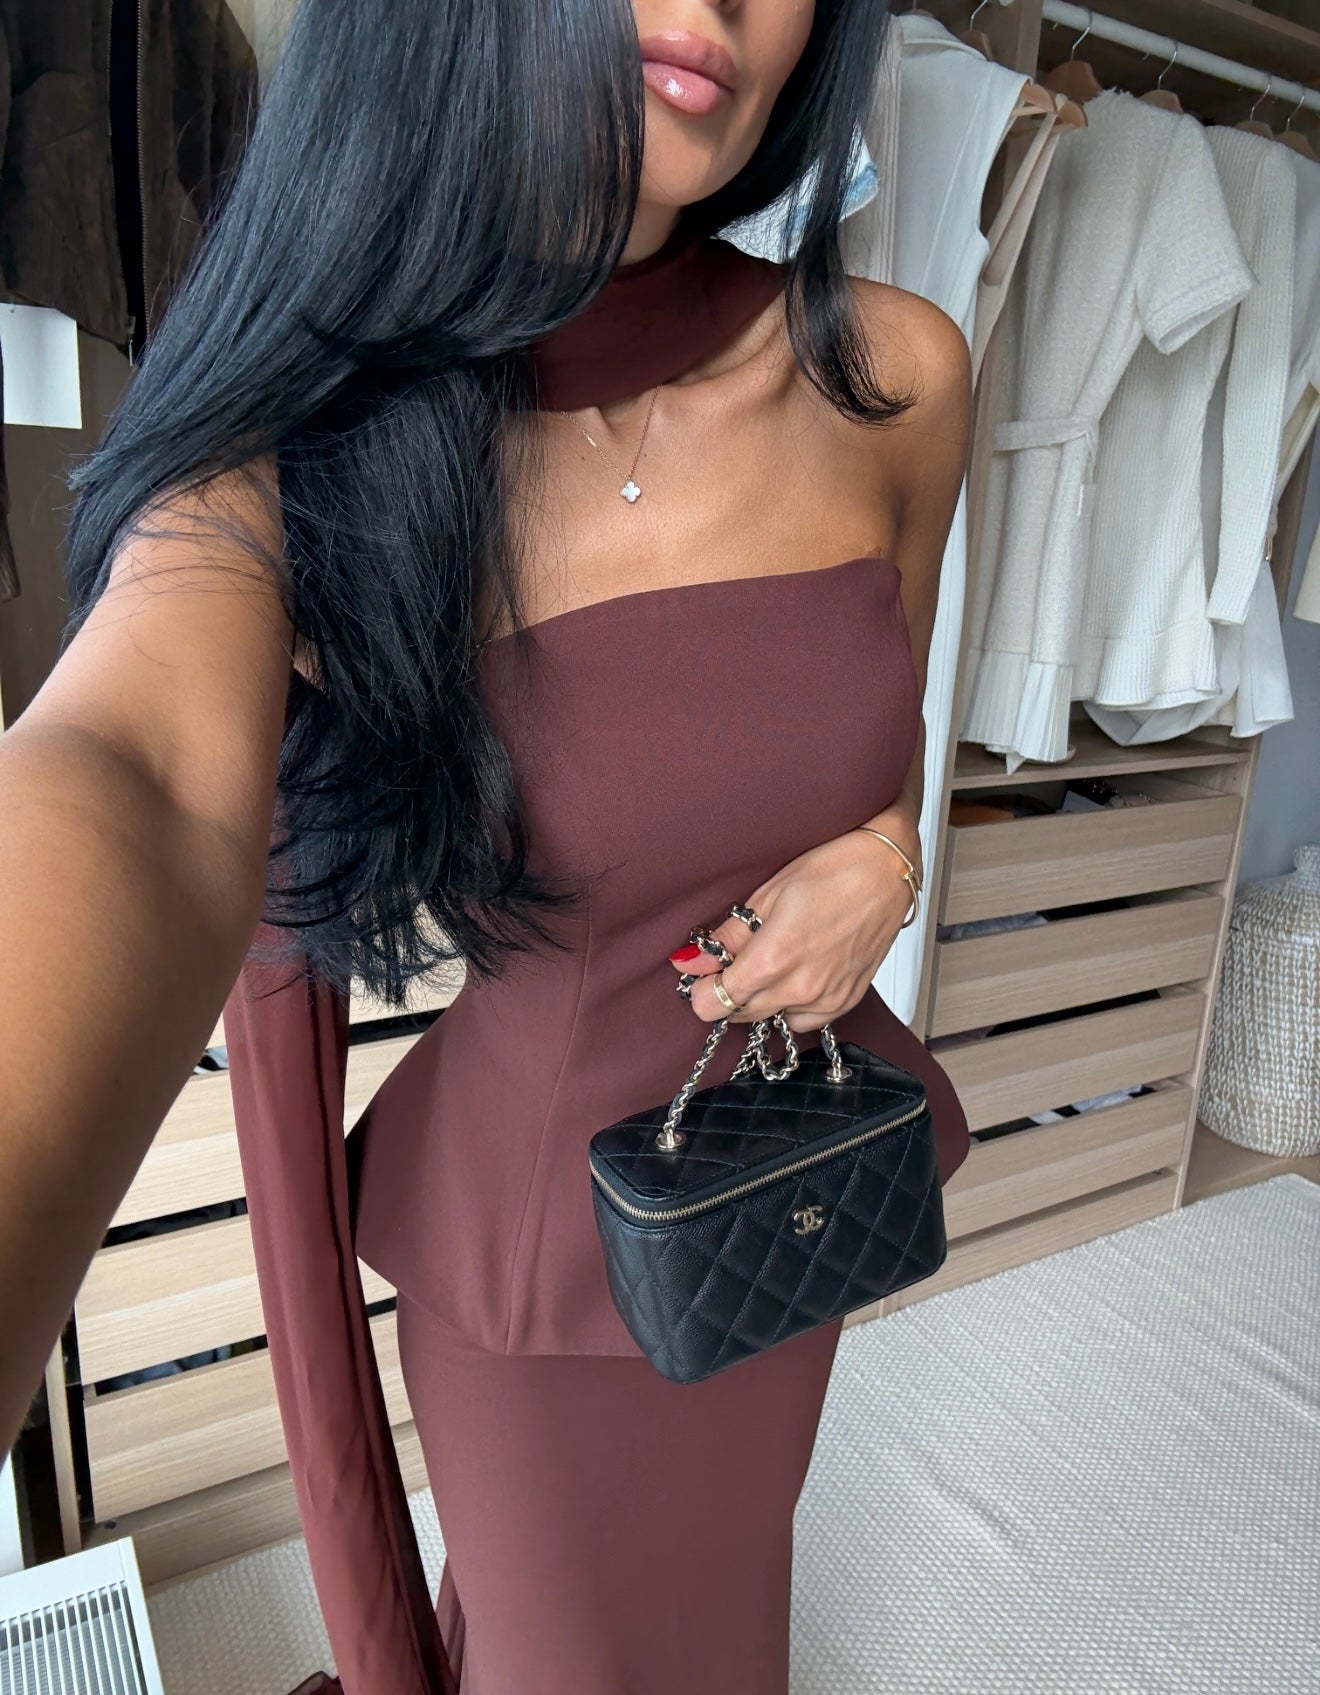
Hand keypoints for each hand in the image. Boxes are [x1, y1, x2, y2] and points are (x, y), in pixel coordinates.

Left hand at [668, 827, 916, 1033]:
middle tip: (735, 960)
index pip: (714, 1004)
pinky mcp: (846, 1001)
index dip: (701, 989)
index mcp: (773, 959)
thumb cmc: (832, 870)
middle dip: (728, 992)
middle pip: (739, 1015)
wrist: (887, 869)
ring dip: (762, 999)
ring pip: (772, 1018)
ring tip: (772, 962)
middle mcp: (800, 989)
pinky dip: (792, 1004)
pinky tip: (797, 973)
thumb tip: (692, 961)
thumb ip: (729, 937)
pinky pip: (804, 1020)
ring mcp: (827, 999)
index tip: (703, 973)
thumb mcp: (767, 895)